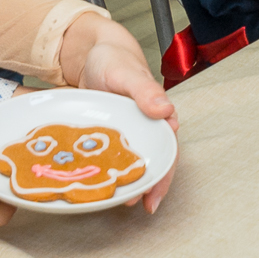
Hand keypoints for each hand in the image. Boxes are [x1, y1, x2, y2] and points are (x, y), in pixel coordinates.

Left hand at [59, 17, 178, 210]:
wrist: (91, 52)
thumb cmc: (114, 60)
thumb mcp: (128, 72)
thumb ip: (146, 90)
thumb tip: (166, 112)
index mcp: (157, 116)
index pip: (167, 151)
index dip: (163, 175)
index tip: (154, 197)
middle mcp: (144, 127)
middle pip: (152, 161)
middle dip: (148, 186)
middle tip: (137, 205)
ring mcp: (126, 132)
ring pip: (131, 162)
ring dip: (127, 181)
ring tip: (116, 200)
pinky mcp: (107, 134)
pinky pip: (110, 156)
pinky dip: (107, 170)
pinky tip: (98, 182)